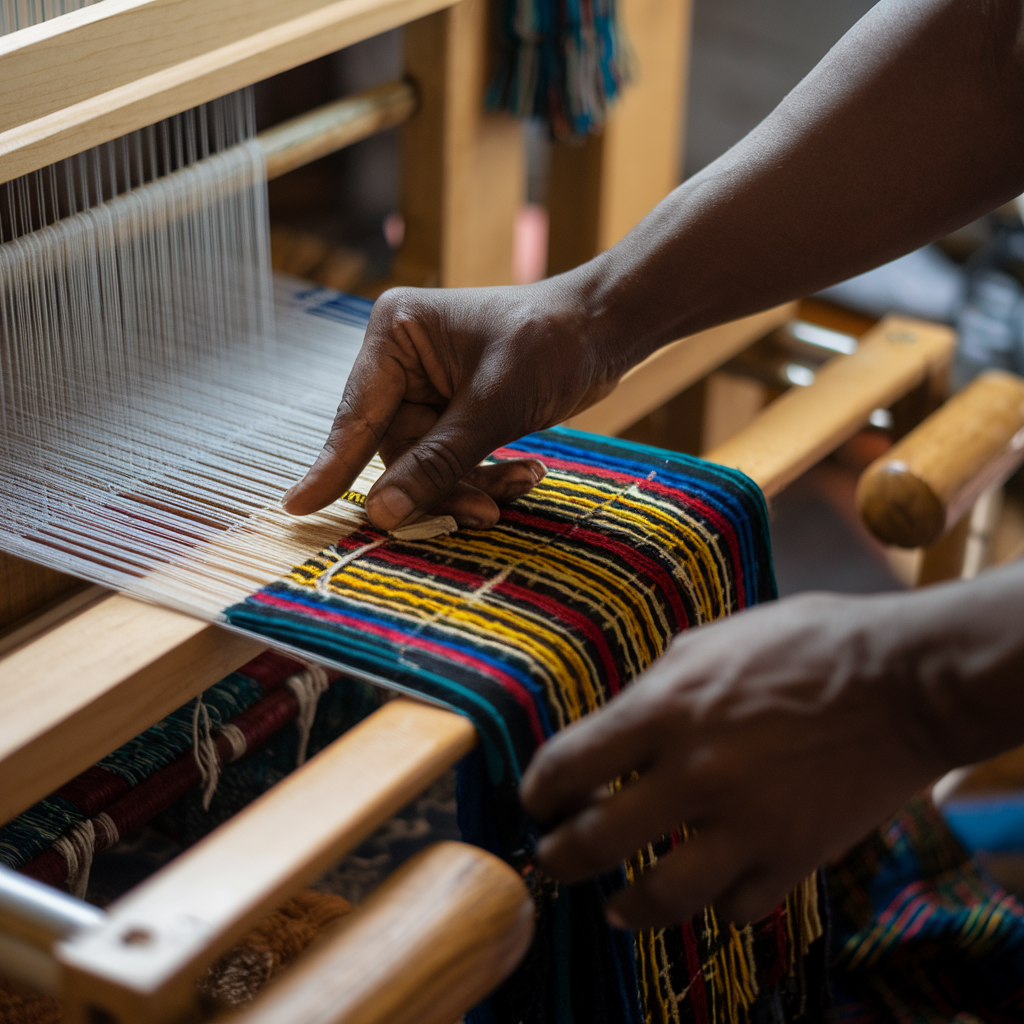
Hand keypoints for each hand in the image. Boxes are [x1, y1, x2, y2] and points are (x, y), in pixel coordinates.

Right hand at [283, 278, 624, 528]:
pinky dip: (485, 476)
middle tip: (483, 514)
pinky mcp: (455, 410)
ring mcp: (429, 387)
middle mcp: (402, 361)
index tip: (296, 509)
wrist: (608, 329)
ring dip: (470, 486)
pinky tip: (526, 474)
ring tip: (520, 486)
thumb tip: (382, 514)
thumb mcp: (494, 406)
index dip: (330, 467)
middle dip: (440, 485)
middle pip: (395, 450)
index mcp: (395, 334)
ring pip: (426, 464)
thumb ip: (437, 462)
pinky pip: (452, 461)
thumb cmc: (552, 344)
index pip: (355, 415)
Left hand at [519, 591, 951, 929]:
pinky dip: (713, 903)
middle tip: (551, 859)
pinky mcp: (793, 858)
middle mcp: (694, 773)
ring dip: (623, 906)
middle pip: (593, 842)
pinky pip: (734, 907)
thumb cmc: (803, 644)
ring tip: (612, 906)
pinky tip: (705, 889)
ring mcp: (745, 824)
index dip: (537, 791)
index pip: (566, 766)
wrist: (903, 680)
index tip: (535, 802)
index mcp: (665, 709)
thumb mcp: (708, 643)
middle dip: (558, 858)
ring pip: (658, 897)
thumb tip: (613, 730)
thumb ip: (653, 692)